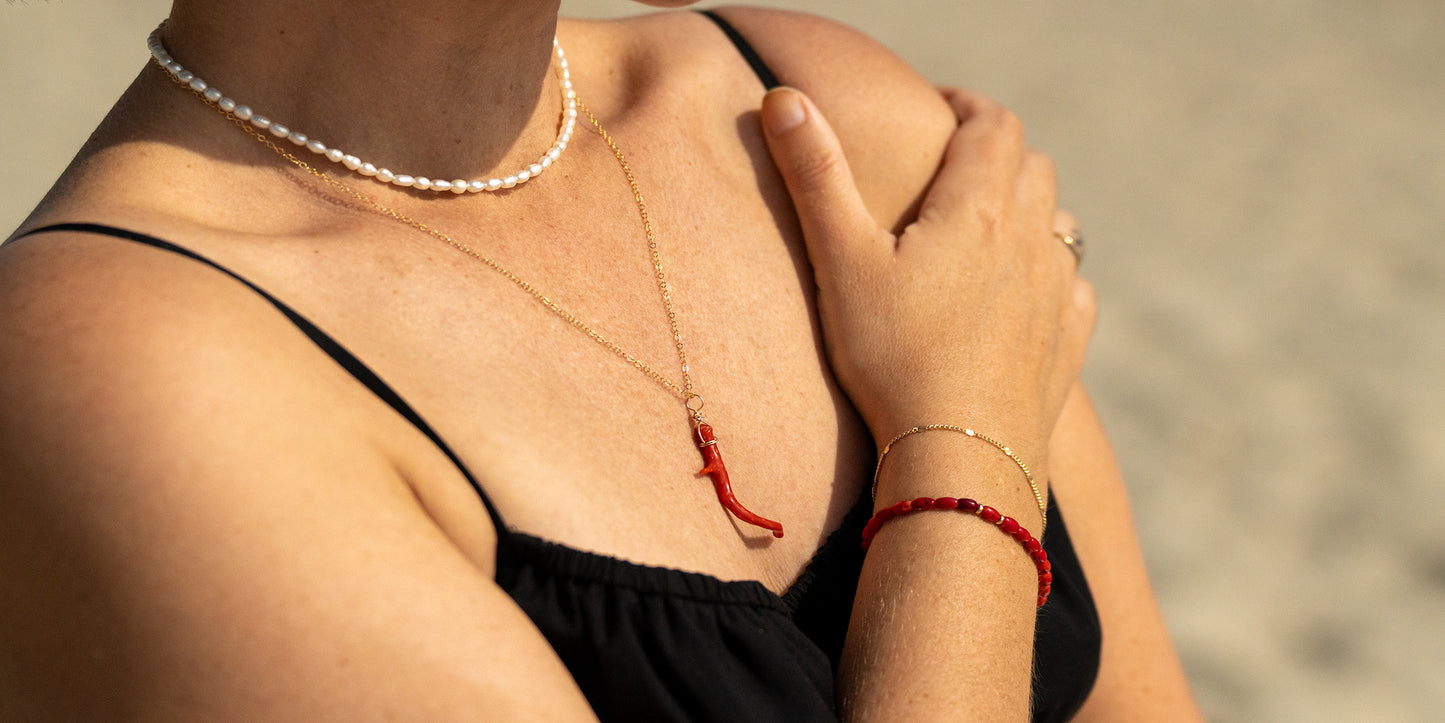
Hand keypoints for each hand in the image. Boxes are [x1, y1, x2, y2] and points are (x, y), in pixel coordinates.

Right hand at [760, 87, 1094, 467]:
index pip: (992, 124)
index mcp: (978, 208)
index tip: (936, 110)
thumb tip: (784, 97)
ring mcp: (1058, 292)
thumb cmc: (892, 359)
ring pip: (1059, 222)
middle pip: (1031, 165)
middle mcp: (1030, 239)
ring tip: (984, 227)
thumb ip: (816, 174)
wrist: (959, 460)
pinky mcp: (1069, 342)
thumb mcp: (841, 261)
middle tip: (951, 166)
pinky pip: (1074, 285)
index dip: (966, 107)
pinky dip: (1051, 272)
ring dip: (1027, 209)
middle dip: (995, 153)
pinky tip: (1022, 293)